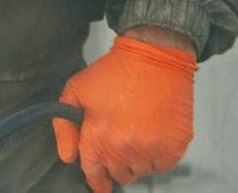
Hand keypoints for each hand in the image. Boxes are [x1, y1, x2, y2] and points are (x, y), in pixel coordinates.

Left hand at [53, 34, 197, 192]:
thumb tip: (67, 156)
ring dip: (137, 159)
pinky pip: (162, 166)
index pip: (93, 172)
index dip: (96, 180)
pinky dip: (158, 157)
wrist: (154, 58)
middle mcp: (124, 147)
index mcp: (98, 135)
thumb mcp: (76, 90)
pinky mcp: (173, 147)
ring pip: (141, 171)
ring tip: (137, 133)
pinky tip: (153, 135)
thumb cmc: (115, 71)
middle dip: (116, 163)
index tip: (99, 184)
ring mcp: (151, 149)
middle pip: (119, 173)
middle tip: (120, 142)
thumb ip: (64, 125)